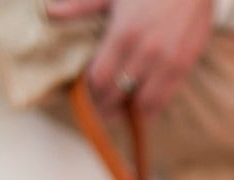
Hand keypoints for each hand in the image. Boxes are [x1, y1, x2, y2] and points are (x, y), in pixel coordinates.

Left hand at [45, 0, 213, 118]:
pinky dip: (150, 110)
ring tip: (117, 116)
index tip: (85, 95)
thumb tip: (51, 13)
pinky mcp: (183, 68)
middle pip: (118, 95)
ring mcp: (166, 63)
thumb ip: (82, 6)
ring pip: (143, 105)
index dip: (90, 92)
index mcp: (123, 33)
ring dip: (128, 115)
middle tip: (97, 112)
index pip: (100, 78)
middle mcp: (145, 53)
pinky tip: (140, 111)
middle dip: (105, 107)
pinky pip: (164, 100)